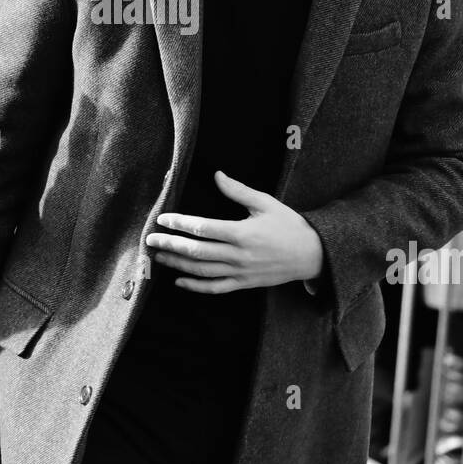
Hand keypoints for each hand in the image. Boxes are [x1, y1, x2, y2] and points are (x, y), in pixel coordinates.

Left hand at [146, 171, 323, 293]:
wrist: (312, 255)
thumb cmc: (289, 225)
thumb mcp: (265, 203)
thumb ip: (238, 191)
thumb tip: (217, 175)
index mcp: (242, 233)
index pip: (203, 228)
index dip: (180, 224)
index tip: (163, 219)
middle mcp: (238, 255)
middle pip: (196, 251)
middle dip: (170, 244)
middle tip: (150, 239)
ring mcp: (240, 272)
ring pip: (202, 271)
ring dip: (177, 264)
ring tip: (159, 256)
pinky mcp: (244, 284)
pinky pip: (215, 288)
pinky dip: (195, 287)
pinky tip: (179, 282)